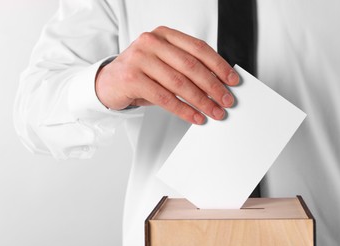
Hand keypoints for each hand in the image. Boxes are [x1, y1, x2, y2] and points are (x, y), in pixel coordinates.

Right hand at [95, 26, 238, 124]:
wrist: (108, 82)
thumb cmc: (140, 73)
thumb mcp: (164, 62)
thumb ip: (186, 67)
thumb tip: (217, 84)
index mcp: (164, 35)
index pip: (198, 48)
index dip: (219, 65)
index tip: (232, 80)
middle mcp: (152, 42)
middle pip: (191, 66)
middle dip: (213, 86)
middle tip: (226, 100)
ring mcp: (140, 59)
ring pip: (179, 83)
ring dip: (201, 101)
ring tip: (214, 112)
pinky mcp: (132, 78)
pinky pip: (165, 98)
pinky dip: (184, 110)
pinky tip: (195, 116)